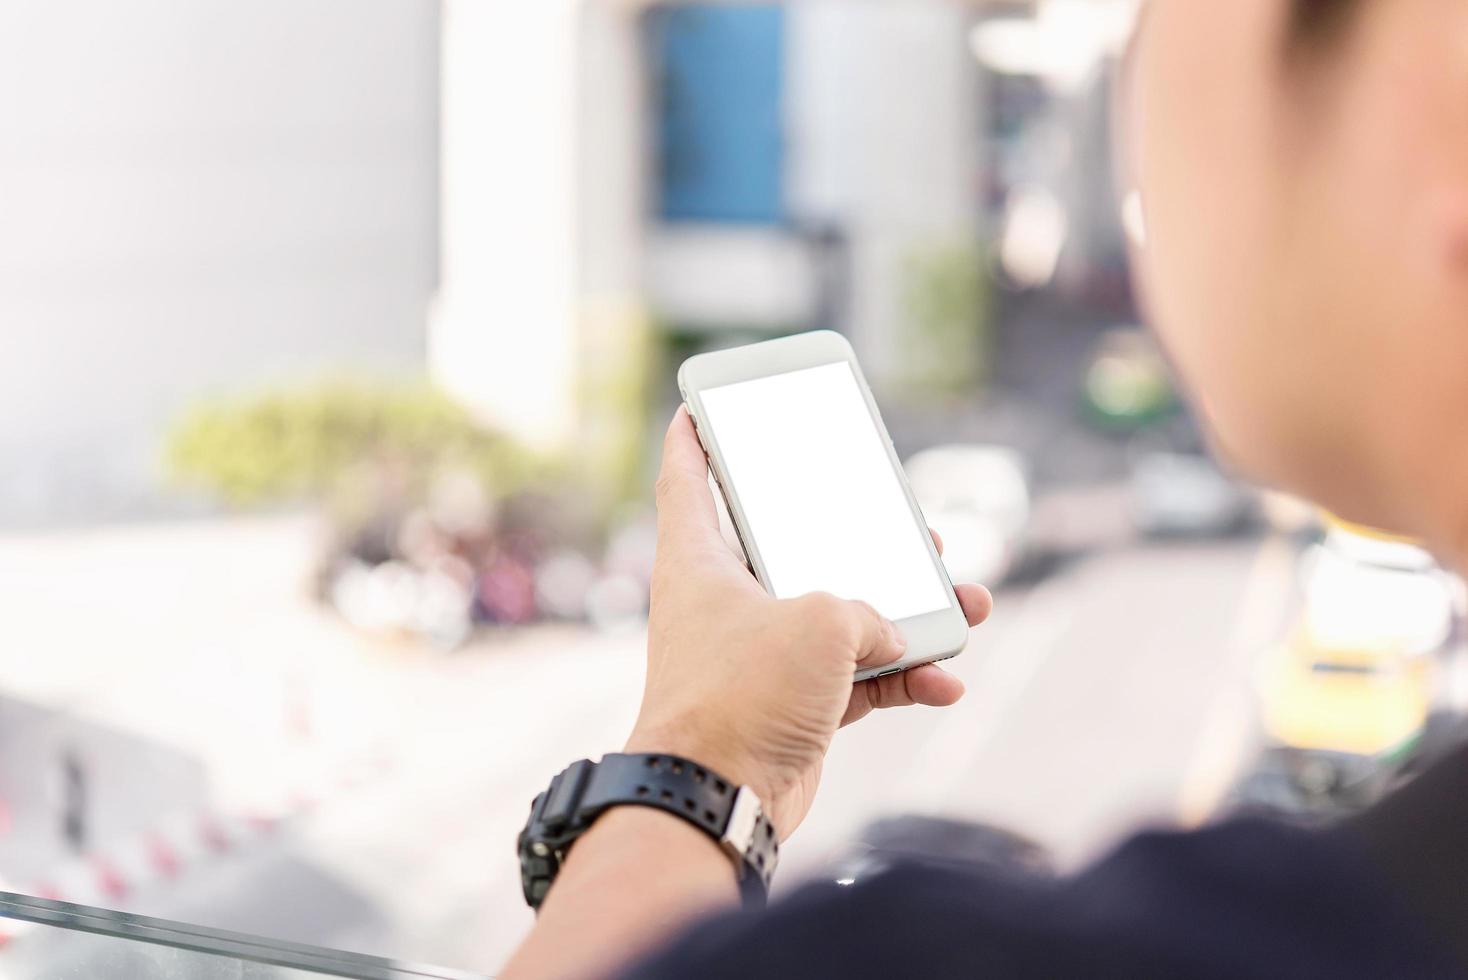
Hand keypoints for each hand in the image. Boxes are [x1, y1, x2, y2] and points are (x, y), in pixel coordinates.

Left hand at [625, 407, 992, 838]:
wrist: (716, 799)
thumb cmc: (742, 693)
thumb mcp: (820, 620)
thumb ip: (867, 608)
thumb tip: (889, 635)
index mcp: (700, 556)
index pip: (688, 476)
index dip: (696, 436)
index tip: (701, 407)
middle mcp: (726, 599)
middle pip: (795, 542)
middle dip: (859, 529)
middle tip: (903, 515)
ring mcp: (762, 654)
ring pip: (843, 612)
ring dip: (907, 610)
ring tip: (966, 600)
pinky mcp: (793, 703)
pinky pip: (859, 676)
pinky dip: (904, 677)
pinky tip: (947, 680)